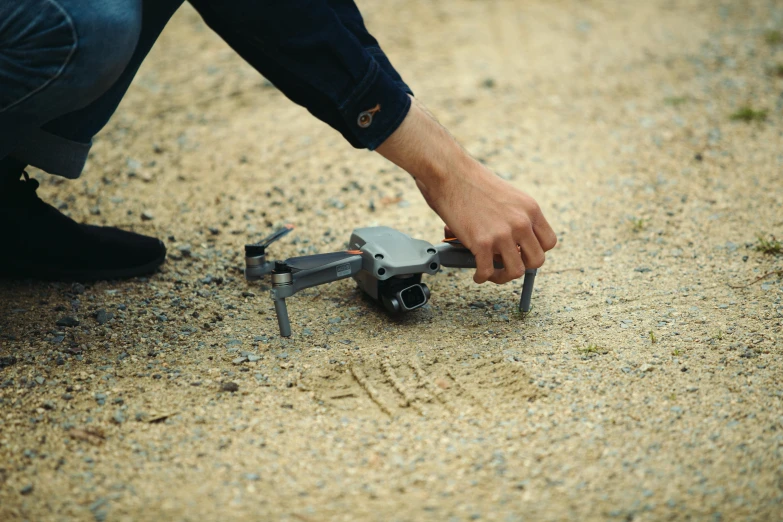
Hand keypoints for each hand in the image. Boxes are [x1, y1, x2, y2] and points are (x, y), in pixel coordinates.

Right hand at [376, 96, 556, 283]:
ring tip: (491, 273)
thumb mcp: (506, 196)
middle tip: (507, 265)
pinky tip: (477, 274)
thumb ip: (514, 216)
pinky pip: (488, 271)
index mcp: (530, 209)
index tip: (523, 253)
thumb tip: (510, 240)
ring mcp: (503, 234)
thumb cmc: (470, 180)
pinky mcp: (482, 243)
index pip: (549, 242)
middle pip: (537, 261)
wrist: (450, 172)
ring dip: (502, 276)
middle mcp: (521, 222)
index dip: (535, 251)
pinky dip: (482, 276)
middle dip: (522, 266)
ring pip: (516, 271)